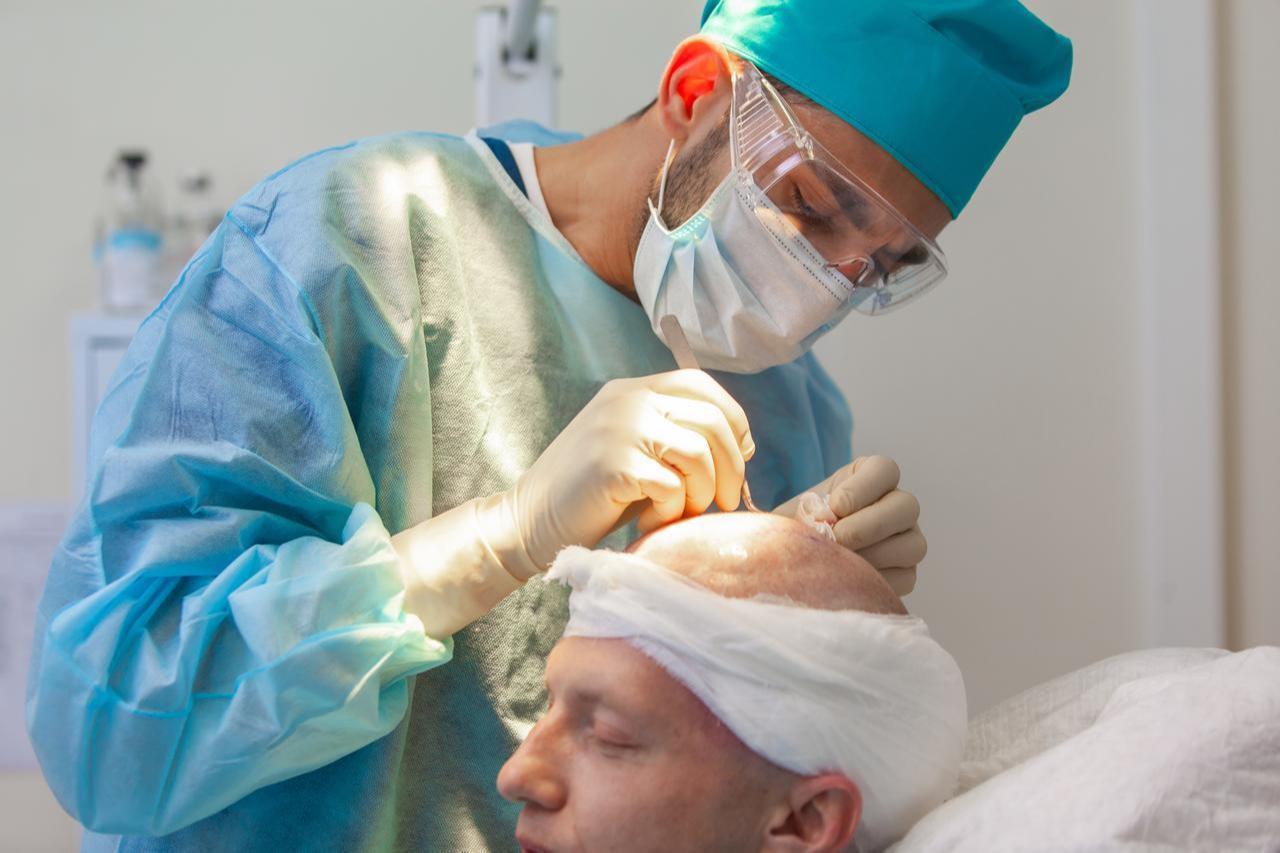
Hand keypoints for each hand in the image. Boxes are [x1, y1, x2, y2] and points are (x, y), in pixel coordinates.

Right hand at [501, 369, 754, 575]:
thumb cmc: (588, 494)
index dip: (734, 419)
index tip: (741, 455)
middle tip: (724, 501)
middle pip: (712, 420)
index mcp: (632, 390)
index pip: (701, 385)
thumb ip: (671, 434)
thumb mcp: (630, 446)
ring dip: (702, 494)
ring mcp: (620, 429)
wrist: (528, 521)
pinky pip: (673, 487)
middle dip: (732, 467)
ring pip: (699, 454)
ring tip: (680, 514)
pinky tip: (649, 524)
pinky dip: (671, 513)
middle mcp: (628, 400)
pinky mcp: (614, 465)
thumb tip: (741, 447)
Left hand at [778, 455, 924, 594]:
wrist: (797, 560)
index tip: (834, 507)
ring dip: (873, 556)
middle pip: (907, 506)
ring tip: (840, 562)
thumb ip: (806, 511)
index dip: (861, 488)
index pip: (885, 470)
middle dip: (867, 526)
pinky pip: (906, 577)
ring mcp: (908, 538)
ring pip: (912, 545)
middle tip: (836, 538)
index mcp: (872, 478)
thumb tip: (817, 523)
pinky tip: (850, 579)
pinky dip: (877, 580)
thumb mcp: (797, 512)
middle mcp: (898, 504)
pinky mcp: (906, 572)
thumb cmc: (798, 528)